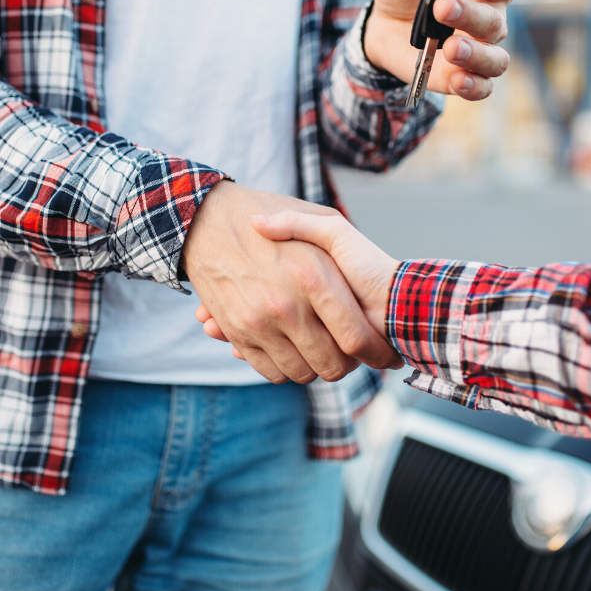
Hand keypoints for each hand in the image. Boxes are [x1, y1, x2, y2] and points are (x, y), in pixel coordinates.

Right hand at [181, 181, 400, 383]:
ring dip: (315, 368)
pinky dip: (285, 369)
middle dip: (347, 366)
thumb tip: (374, 297)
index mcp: (316, 278)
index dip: (376, 354)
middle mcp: (287, 305)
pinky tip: (293, 350)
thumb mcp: (322, 220)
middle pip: (332, 365)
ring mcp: (259, 322)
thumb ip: (354, 259)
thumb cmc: (275, 217)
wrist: (207, 218)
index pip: (356, 340)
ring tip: (322, 350)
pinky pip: (271, 371)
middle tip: (352, 356)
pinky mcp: (238, 332)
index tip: (383, 356)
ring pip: (301, 373)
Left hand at [363, 0, 514, 100]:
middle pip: (494, 20)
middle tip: (440, 7)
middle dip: (468, 15)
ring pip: (496, 60)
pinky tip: (458, 79)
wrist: (383, 23)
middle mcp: (490, 19)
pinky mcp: (460, 77)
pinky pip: (482, 88)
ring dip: (476, 55)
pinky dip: (474, 87)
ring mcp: (478, 51)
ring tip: (451, 48)